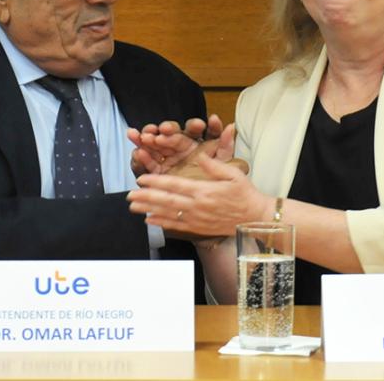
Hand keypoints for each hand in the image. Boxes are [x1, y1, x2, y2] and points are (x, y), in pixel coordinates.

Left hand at [127, 154, 272, 236]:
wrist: (254, 217)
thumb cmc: (245, 194)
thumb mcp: (233, 174)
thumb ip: (215, 166)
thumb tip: (201, 156)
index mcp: (204, 190)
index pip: (175, 185)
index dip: (156, 183)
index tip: (142, 179)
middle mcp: (197, 206)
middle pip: (166, 201)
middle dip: (145, 198)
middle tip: (129, 195)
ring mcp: (197, 219)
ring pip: (168, 214)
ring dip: (148, 210)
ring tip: (133, 207)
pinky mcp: (198, 228)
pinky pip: (176, 225)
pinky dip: (161, 223)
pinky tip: (149, 219)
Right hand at [128, 115, 231, 175]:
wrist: (208, 204)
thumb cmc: (217, 182)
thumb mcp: (223, 163)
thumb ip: (225, 145)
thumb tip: (231, 127)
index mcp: (196, 143)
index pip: (192, 130)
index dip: (192, 126)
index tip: (195, 125)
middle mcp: (179, 148)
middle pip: (170, 134)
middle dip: (164, 131)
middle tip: (161, 130)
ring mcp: (167, 158)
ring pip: (155, 144)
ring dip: (146, 138)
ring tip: (140, 135)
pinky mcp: (157, 171)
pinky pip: (148, 163)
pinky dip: (142, 157)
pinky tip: (138, 152)